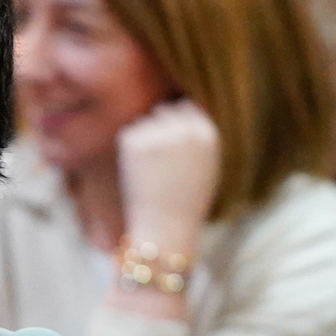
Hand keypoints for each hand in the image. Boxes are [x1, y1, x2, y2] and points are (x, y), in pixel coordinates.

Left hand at [114, 99, 221, 257]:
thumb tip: (186, 110)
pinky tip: (137, 171)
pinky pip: (129, 134)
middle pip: (165, 110)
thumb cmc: (186, 203)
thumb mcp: (207, 167)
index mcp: (206, 134)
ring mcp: (158, 134)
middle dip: (160, 127)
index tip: (171, 138)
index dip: (177, 122)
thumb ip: (199, 138)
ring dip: (144, 137)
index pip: (187, 107)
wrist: (165, 228)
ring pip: (145, 122)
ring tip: (150, 169)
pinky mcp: (133, 141)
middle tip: (156, 158)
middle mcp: (184, 129)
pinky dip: (129, 149)